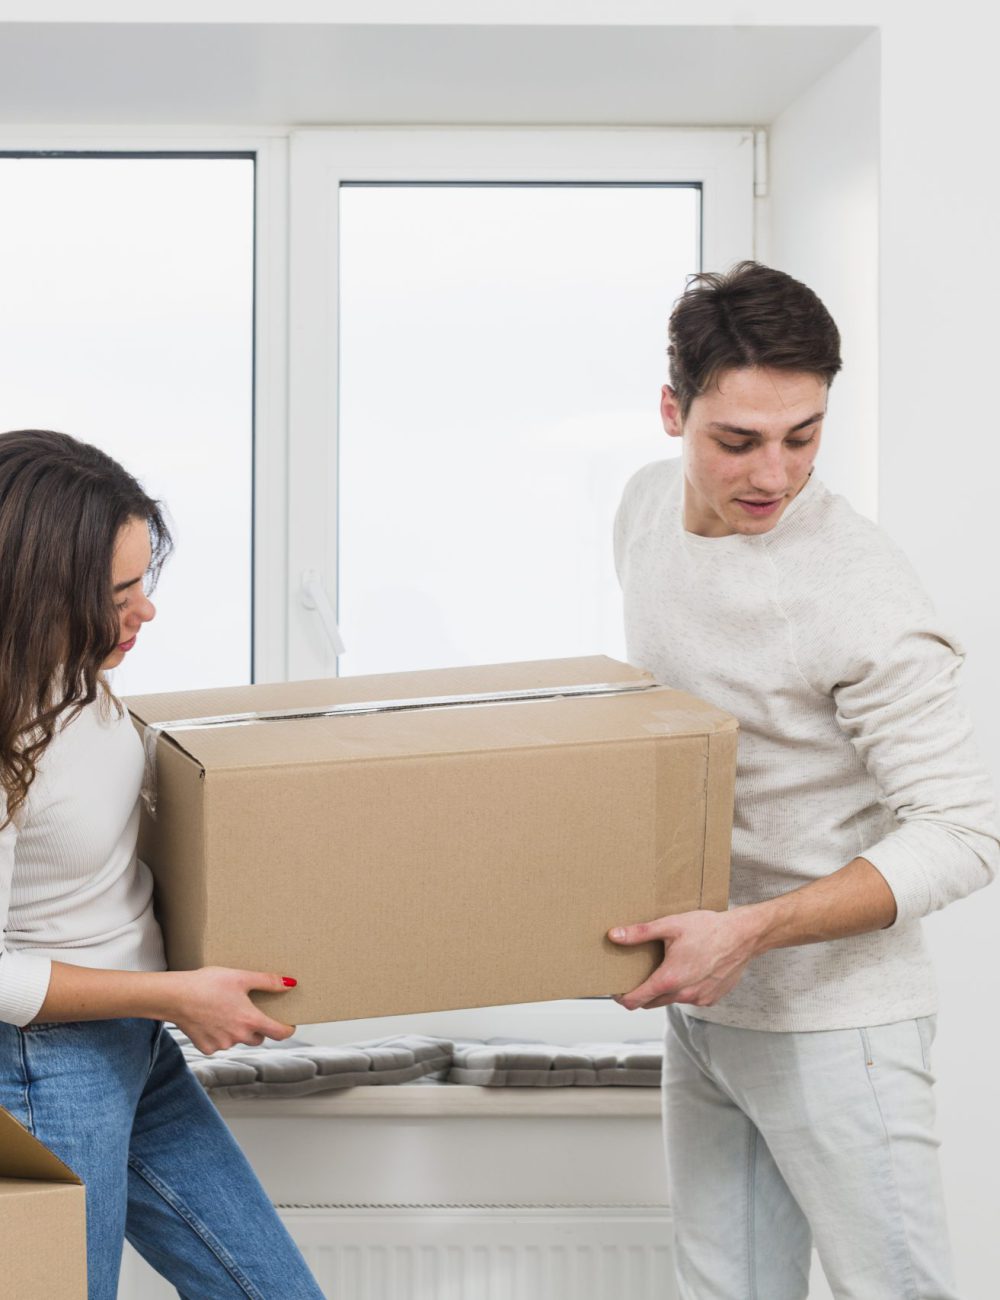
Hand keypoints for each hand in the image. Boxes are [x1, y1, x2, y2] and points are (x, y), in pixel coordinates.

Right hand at [166, 966, 296, 1054]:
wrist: (176, 996)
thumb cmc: (208, 984)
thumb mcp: (241, 977)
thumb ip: (267, 981)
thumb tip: (290, 983)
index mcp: (250, 1020)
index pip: (279, 1033)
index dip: (287, 1029)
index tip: (289, 1024)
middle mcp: (238, 1036)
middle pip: (258, 1038)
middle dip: (258, 1027)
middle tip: (250, 1010)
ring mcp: (222, 1044)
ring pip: (238, 1041)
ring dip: (237, 1031)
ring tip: (226, 1011)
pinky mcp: (207, 1048)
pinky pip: (220, 1044)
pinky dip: (219, 1035)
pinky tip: (211, 1020)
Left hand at [608, 909, 759, 1009]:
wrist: (744, 936)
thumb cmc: (709, 929)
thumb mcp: (670, 925)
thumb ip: (639, 933)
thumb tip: (613, 936)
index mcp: (669, 979)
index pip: (635, 1001)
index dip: (621, 997)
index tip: (616, 989)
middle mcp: (683, 995)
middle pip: (651, 1002)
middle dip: (640, 992)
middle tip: (636, 975)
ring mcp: (699, 999)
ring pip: (670, 1000)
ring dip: (663, 990)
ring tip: (663, 968)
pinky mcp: (711, 999)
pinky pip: (689, 998)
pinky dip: (683, 989)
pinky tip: (687, 970)